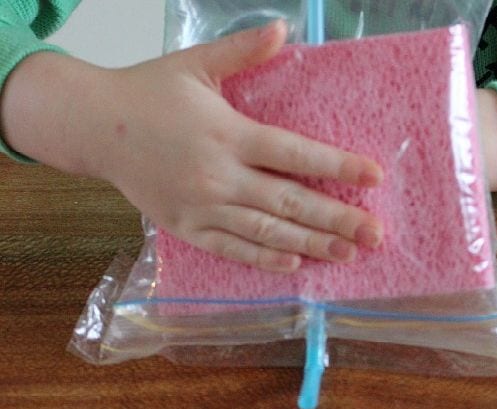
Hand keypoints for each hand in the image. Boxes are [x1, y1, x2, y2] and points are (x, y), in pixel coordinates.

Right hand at [1, 21, 383, 271]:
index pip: (294, 152)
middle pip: (289, 200)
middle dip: (336, 218)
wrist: (94, 127)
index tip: (373, 176)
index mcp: (228, 132)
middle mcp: (220, 175)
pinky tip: (294, 265)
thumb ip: (243, 51)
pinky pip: (231, 248)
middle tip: (374, 234)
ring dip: (310, 243)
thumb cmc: (148, 93)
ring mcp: (203, 207)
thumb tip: (284, 28)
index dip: (337, 165)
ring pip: (266, 230)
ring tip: (347, 254)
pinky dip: (263, 258)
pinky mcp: (187, 228)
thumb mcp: (195, 63)